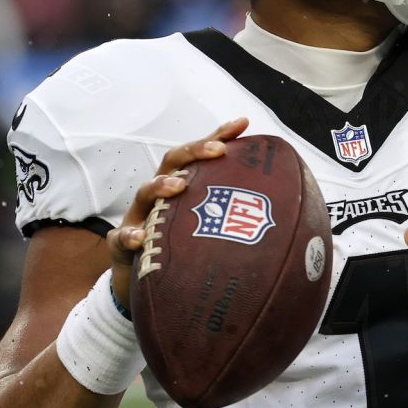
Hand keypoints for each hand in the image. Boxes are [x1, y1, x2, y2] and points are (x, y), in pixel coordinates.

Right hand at [107, 117, 248, 307]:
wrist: (140, 284)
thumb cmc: (180, 253)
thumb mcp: (207, 234)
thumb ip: (236, 224)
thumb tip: (286, 220)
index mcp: (181, 189)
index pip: (200, 156)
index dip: (219, 136)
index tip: (243, 124)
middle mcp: (159, 197)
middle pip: (172, 162)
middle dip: (194, 151)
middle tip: (218, 151)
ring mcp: (138, 217)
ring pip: (144, 192)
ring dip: (161, 186)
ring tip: (178, 186)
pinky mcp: (120, 244)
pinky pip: (121, 238)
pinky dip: (130, 237)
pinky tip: (140, 239)